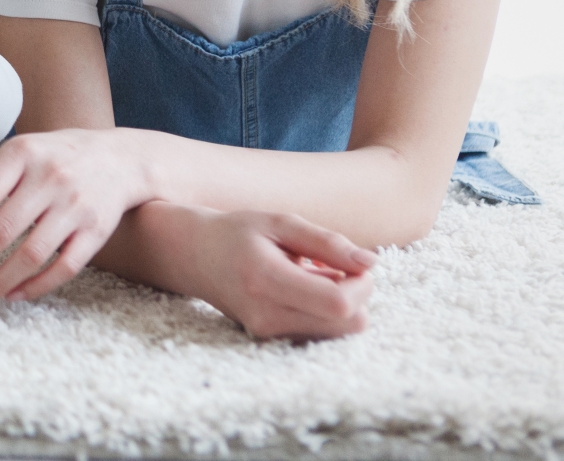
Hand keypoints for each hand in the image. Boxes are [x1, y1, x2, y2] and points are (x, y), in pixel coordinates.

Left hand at [0, 128, 142, 309]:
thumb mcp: (18, 156)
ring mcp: (75, 206)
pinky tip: (12, 295)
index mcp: (21, 155)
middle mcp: (49, 179)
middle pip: (1, 232)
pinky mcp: (97, 232)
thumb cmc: (57, 157)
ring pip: (30, 255)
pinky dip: (36, 286)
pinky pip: (64, 267)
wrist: (121, 159)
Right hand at [176, 206, 376, 339]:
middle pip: (349, 324)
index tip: (352, 262)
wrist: (191, 256)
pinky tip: (302, 288)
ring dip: (340, 303)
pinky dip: (324, 312)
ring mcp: (268, 332)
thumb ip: (327, 243)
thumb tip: (371, 263)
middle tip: (333, 267)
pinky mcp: (271, 338)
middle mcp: (267, 315)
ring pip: (339, 331)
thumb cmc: (236, 233)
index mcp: (267, 281)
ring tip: (312, 274)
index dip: (362, 284)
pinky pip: (321, 333)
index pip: (340, 304)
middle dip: (357, 296)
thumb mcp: (280, 223)